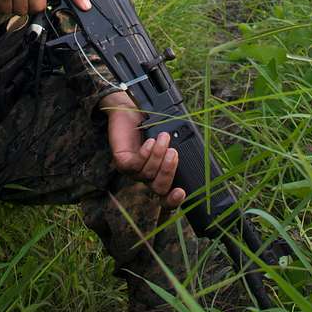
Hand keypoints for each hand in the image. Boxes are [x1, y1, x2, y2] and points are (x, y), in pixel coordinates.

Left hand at [101, 91, 185, 207]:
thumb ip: (177, 149)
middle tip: (173, 153)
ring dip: (158, 155)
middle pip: (159, 188)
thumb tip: (190, 156)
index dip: (173, 201)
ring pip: (148, 174)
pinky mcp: (121, 162)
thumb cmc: (151, 124)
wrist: (129, 110)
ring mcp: (133, 171)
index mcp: (159, 175)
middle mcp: (147, 177)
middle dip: (168, 172)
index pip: (166, 198)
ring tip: (164, 137)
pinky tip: (150, 142)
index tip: (182, 192)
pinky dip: (145, 154)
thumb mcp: (169, 138)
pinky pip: (134, 165)